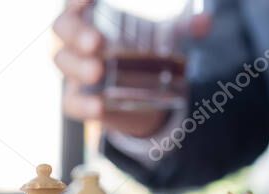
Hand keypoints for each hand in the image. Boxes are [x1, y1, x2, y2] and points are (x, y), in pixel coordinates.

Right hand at [52, 1, 169, 136]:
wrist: (134, 93)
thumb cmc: (139, 49)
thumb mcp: (162, 36)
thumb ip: (181, 28)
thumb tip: (204, 24)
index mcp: (92, 13)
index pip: (77, 2)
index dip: (78, 0)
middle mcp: (77, 37)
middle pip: (63, 28)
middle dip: (77, 33)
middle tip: (97, 43)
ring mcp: (73, 67)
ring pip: (63, 62)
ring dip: (78, 67)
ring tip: (98, 73)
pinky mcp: (76, 96)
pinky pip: (71, 101)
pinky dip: (83, 104)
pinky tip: (98, 107)